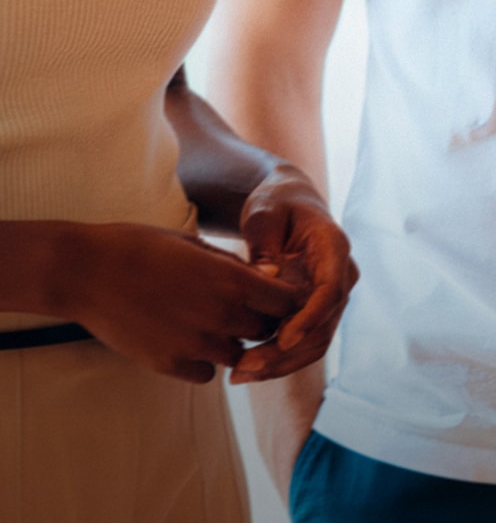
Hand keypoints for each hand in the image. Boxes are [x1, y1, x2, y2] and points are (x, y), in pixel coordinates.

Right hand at [57, 222, 303, 382]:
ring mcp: (195, 343)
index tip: (274, 297)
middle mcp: (221, 315)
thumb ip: (234, 266)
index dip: (285, 300)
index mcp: (232, 280)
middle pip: (266, 331)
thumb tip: (266, 279)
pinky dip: (203, 363)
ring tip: (206, 324)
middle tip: (242, 311)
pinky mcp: (169, 364)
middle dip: (260, 322)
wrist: (84, 270)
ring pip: (237, 356)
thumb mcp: (196, 245)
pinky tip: (186, 342)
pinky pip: (206, 373)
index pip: (288, 302)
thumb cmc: (141, 247)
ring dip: (230, 343)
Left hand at [231, 166, 356, 383]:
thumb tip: (267, 275)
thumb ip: (265, 242)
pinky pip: (304, 341)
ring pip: (316, 341)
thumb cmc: (275, 204)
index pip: (332, 289)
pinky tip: (248, 368)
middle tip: (245, 368)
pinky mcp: (316, 310)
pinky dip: (279, 359)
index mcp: (335, 248)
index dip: (311, 317)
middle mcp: (341, 276)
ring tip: (240, 375)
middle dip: (288, 352)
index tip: (283, 339)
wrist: (287, 204)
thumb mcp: (264, 214)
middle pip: (324, 325)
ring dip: (282, 363)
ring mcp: (331, 296)